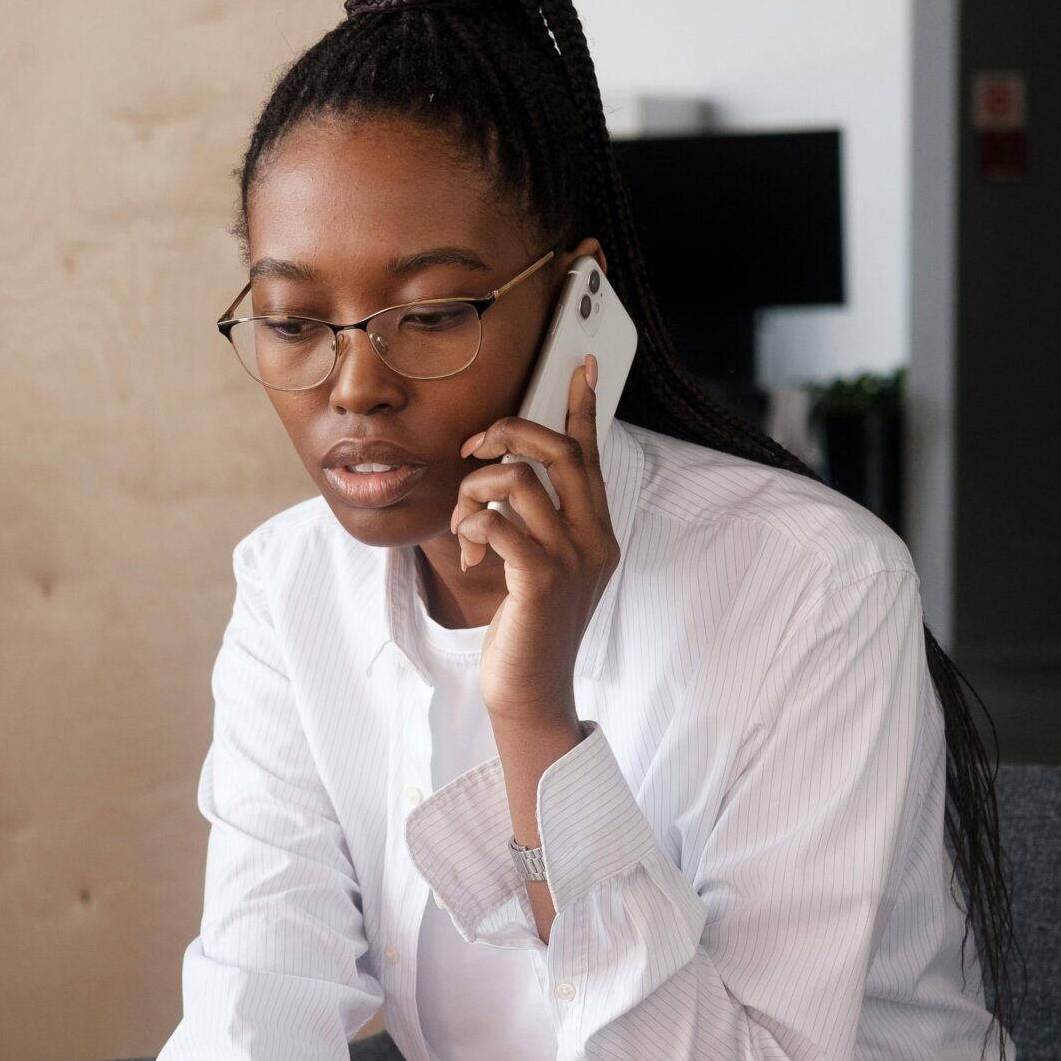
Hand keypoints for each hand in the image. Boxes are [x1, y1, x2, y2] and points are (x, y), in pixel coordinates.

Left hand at [452, 356, 620, 730]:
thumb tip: (504, 477)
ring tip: (463, 525)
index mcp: (597, 532)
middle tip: (475, 448)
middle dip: (510, 433)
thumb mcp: (540, 570)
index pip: (593, 456)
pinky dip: (472, 524)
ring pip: (518, 481)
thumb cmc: (528, 631)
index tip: (582, 366)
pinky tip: (468, 550)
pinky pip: (498, 521)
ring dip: (474, 491)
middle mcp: (592, 539)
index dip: (585, 407)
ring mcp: (571, 559)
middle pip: (561, 451)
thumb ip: (535, 526)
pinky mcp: (541, 580)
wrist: (531, 694)